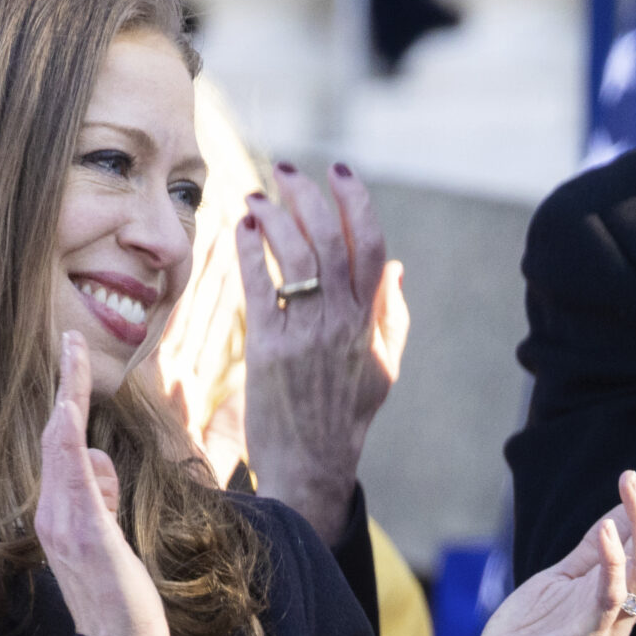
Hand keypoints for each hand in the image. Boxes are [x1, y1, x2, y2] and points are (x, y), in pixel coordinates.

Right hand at [38, 332, 169, 635]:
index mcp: (59, 513)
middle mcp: (53, 513)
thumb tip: (100, 464)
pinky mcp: (88, 534)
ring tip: (87, 383)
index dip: (65, 401)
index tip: (71, 359)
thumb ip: (100, 498)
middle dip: (66, 385)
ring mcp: (66, 523)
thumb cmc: (118, 596)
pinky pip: (75, 481)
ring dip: (74, 403)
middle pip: (57, 436)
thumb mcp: (110, 536)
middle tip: (72, 337)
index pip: (60, 447)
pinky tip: (69, 416)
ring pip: (65, 449)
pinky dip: (70, 444)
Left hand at [236, 163, 409, 543]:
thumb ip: (390, 316)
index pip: (371, 247)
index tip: (340, 173)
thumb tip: (396, 268)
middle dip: (310, 196)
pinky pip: (261, 286)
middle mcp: (342, 323)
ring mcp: (308, 335)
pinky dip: (250, 252)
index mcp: (369, 322)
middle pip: (332, 240)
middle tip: (287, 171)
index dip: (357, 203)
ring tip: (256, 196)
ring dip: (276, 217)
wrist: (313, 464)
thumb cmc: (345, 417)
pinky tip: (240, 231)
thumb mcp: (382, 366)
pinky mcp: (271, 350)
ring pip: (298, 256)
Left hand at [465, 441, 635, 635]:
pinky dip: (611, 563)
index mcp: (626, 589)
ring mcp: (612, 626)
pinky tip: (606, 528)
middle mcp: (629, 606)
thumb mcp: (564, 575)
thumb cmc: (529, 631)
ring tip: (631, 477)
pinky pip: (608, 600)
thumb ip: (595, 547)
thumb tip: (625, 506)